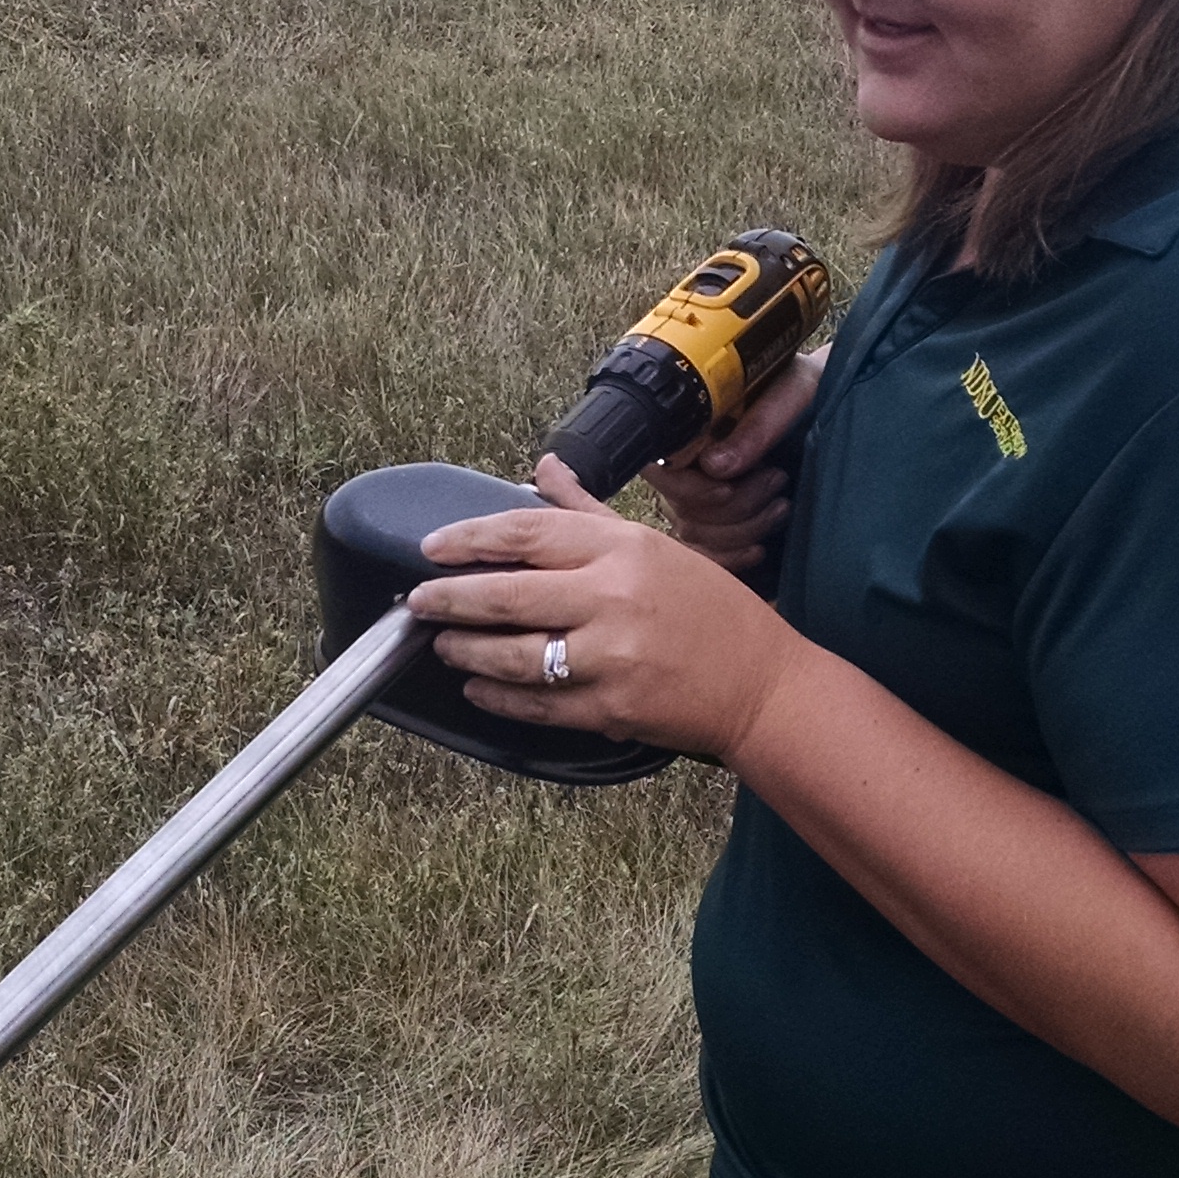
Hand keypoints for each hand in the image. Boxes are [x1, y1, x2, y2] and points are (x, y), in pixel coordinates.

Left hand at [408, 456, 810, 761]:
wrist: (760, 684)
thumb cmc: (709, 609)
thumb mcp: (653, 544)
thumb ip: (587, 513)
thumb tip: (543, 469)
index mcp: (621, 550)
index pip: (526, 534)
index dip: (469, 540)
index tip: (432, 549)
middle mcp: (612, 598)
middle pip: (508, 596)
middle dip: (451, 599)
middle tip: (418, 602)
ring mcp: (611, 657)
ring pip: (514, 655)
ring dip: (468, 651)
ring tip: (443, 644)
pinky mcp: (611, 708)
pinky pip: (537, 705)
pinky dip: (498, 698)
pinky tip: (478, 688)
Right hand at [637, 346, 825, 572]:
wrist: (829, 400)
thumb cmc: (806, 390)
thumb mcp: (790, 395)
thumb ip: (756, 427)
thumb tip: (713, 466)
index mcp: (692, 426)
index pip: (660, 470)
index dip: (689, 488)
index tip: (728, 487)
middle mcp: (686, 463)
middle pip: (682, 510)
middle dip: (735, 507)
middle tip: (778, 480)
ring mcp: (699, 496)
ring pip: (695, 535)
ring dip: (742, 528)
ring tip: (783, 506)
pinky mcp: (719, 522)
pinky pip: (706, 556)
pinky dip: (730, 558)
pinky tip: (759, 549)